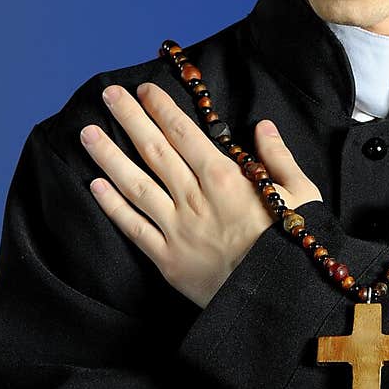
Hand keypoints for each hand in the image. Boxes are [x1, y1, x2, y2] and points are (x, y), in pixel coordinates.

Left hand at [79, 83, 321, 308]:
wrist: (278, 297)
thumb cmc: (294, 244)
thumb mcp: (301, 193)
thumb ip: (278, 157)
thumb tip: (263, 126)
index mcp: (226, 178)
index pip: (185, 133)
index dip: (162, 109)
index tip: (144, 91)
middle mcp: (195, 198)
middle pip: (155, 151)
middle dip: (129, 119)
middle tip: (109, 95)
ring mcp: (177, 229)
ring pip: (135, 185)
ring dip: (109, 157)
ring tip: (87, 134)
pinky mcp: (168, 259)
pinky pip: (134, 227)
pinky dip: (113, 206)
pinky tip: (95, 186)